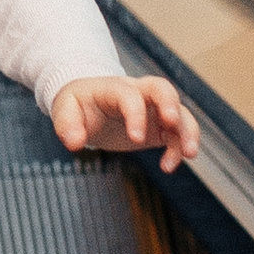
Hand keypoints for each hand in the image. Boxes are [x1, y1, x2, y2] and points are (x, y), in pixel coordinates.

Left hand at [51, 71, 200, 163]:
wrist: (89, 104)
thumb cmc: (78, 104)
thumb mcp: (64, 110)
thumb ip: (67, 125)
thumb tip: (74, 142)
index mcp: (113, 88)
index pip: (129, 95)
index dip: (136, 114)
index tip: (136, 139)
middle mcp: (138, 93)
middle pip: (162, 88)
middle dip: (170, 104)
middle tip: (173, 123)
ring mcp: (152, 108)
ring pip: (179, 111)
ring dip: (188, 130)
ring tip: (189, 154)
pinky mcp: (160, 125)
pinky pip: (178, 133)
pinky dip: (180, 148)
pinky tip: (168, 166)